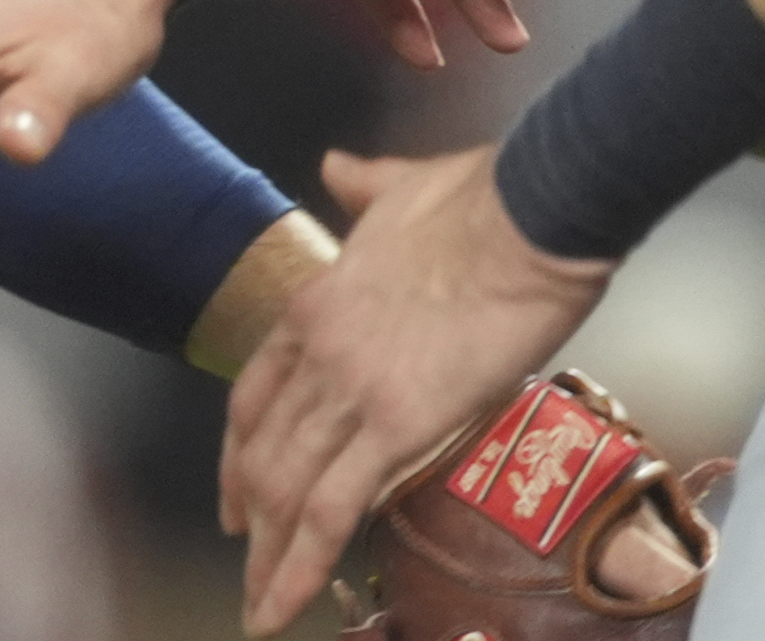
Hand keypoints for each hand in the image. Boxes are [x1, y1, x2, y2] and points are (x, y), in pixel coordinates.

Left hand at [221, 147, 610, 634]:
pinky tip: (284, 605)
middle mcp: (319, 351)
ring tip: (262, 606)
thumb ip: (362, 186)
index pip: (254, 393)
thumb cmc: (482, 197)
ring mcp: (351, 390)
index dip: (238, 449)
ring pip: (286, 489)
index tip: (235, 487)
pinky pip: (331, 508)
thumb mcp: (401, 184)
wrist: (529, 210)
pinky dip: (300, 566)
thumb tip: (340, 168)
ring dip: (269, 558)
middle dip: (251, 518)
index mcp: (317, 301)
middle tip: (246, 562)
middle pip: (263, 452)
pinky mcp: (397, 425)